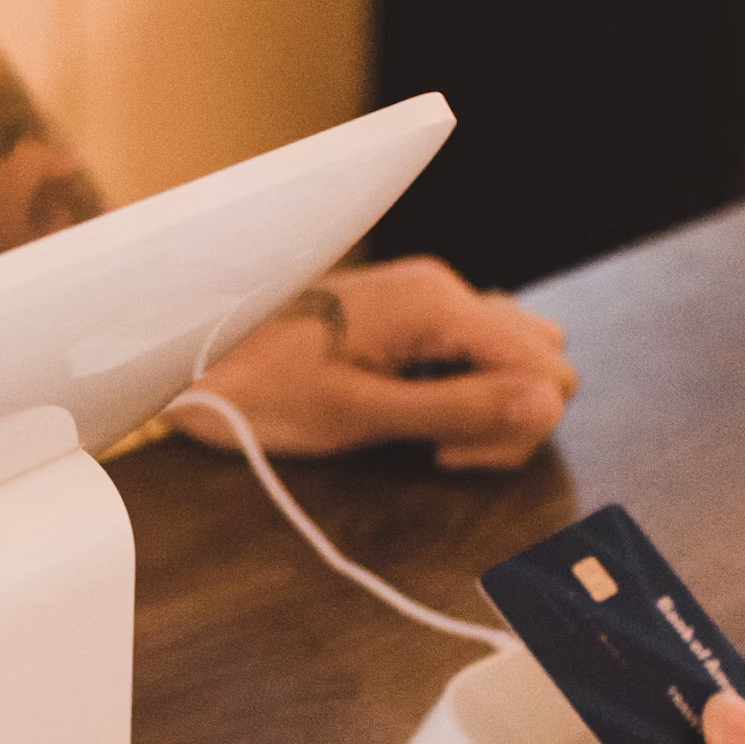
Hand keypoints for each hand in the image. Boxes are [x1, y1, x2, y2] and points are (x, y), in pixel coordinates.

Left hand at [169, 258, 576, 463]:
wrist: (195, 360)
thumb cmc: (263, 391)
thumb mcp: (360, 414)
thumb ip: (457, 409)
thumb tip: (549, 406)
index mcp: (437, 305)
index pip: (545, 369)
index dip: (513, 425)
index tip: (447, 454)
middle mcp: (445, 289)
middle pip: (542, 358)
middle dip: (509, 416)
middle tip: (438, 449)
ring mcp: (430, 299)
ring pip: (516, 353)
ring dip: (490, 404)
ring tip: (426, 434)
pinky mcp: (412, 315)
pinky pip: (475, 349)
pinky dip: (465, 386)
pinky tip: (416, 409)